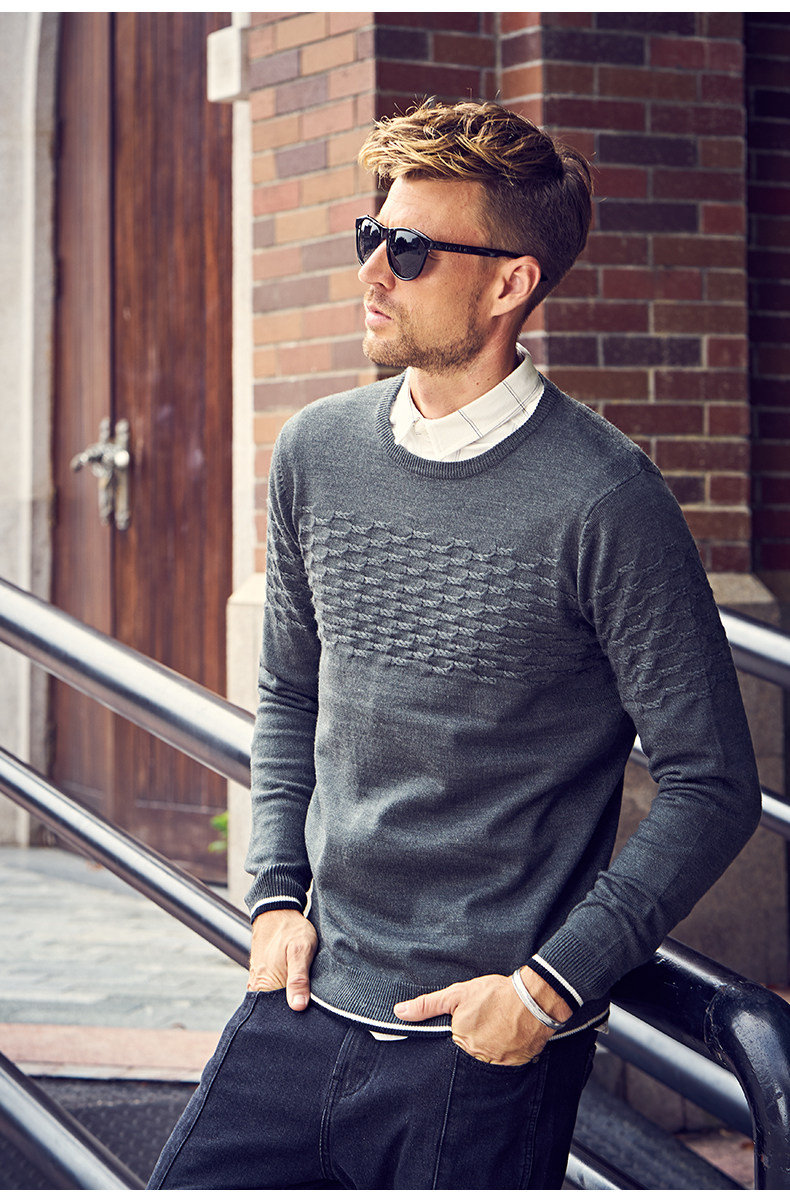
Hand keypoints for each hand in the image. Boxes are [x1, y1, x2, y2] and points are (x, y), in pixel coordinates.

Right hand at [247, 909, 317, 1010]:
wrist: (278, 910)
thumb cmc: (291, 929)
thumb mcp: (301, 951)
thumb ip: (299, 979)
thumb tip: (298, 1007)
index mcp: (264, 986)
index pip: (278, 1016)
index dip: (295, 1019)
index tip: (309, 1017)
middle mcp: (257, 987)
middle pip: (276, 1011)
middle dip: (292, 1013)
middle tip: (310, 1007)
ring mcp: (258, 982)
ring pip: (274, 1001)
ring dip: (288, 1002)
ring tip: (304, 996)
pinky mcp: (261, 976)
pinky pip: (272, 992)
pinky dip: (284, 993)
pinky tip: (296, 988)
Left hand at [393, 967, 570, 1065]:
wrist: (533, 999)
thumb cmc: (495, 994)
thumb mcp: (457, 994)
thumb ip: (427, 1005)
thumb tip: (399, 1012)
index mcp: (460, 1041)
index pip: (451, 1045)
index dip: (459, 1033)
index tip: (469, 1024)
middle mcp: (477, 1057)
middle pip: (469, 1054)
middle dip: (476, 1040)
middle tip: (487, 1024)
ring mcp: (498, 1063)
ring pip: (487, 1059)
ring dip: (491, 1047)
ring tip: (499, 1028)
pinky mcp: (517, 1064)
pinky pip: (507, 1063)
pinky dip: (507, 1051)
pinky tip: (510, 1036)